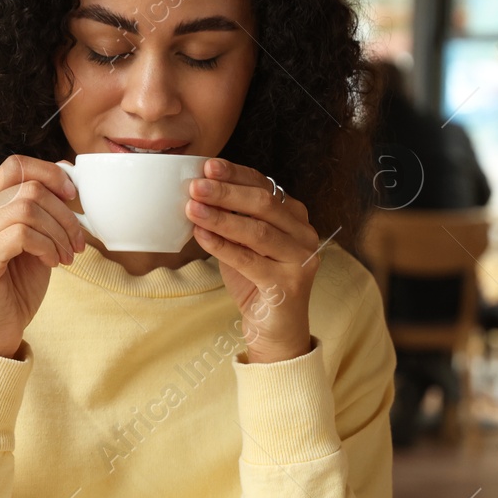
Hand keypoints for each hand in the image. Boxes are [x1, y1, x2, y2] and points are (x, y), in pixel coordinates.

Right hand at [0, 155, 85, 356]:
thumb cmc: (15, 288)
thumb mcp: (35, 242)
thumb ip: (43, 212)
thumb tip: (68, 177)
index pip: (15, 166)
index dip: (49, 173)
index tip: (73, 195)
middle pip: (28, 188)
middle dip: (64, 214)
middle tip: (78, 242)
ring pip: (27, 209)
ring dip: (59, 233)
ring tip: (67, 256)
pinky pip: (22, 234)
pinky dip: (47, 246)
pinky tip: (53, 263)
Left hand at [186, 158, 320, 362]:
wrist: (275, 331)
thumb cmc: (256, 283)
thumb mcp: (244, 244)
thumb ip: (232, 219)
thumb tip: (199, 192)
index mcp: (296, 218)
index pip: (266, 187)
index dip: (237, 175)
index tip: (209, 166)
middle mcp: (304, 235)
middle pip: (264, 204)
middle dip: (227, 192)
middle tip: (196, 185)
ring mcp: (301, 260)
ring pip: (258, 231)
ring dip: (221, 217)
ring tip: (192, 208)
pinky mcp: (289, 285)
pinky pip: (250, 260)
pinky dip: (222, 246)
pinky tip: (200, 235)